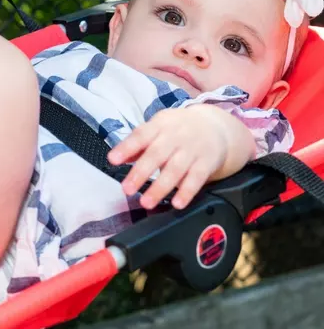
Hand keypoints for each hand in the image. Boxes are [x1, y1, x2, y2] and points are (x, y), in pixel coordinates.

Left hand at [107, 105, 250, 209]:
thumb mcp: (158, 128)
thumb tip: (117, 157)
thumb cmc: (178, 130)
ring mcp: (192, 149)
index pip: (141, 135)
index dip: (126, 148)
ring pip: (175, 170)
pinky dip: (187, 192)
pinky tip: (177, 203)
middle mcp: (176, 136)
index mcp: (160, 125)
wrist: (215, 126)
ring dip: (160, 188)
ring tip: (146, 202)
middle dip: (140, 173)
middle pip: (157, 154)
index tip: (113, 160)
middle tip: (127, 189)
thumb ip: (138, 143)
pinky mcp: (207, 163)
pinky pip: (197, 179)